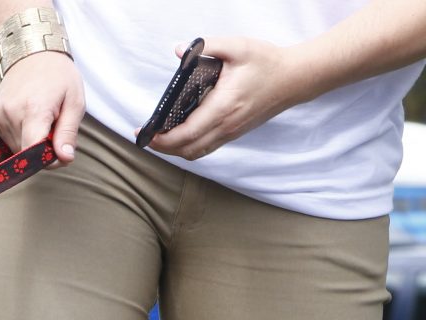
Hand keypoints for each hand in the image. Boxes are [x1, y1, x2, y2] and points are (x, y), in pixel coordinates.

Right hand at [0, 51, 84, 163]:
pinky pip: (9, 139)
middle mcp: (11, 115)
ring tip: (43, 118)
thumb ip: (68, 132)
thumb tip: (65, 159)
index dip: (48, 160)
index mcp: (33, 110)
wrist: (32, 52)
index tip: (61, 152)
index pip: (33, 152)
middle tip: (56, 126)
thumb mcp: (75, 101)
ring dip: (32, 142)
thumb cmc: (59, 76)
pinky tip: (29, 116)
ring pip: (17, 149)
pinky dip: (22, 135)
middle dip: (43, 148)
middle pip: (26, 153)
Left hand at [147, 37, 303, 160]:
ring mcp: (232, 132)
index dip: (162, 138)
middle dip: (162, 147)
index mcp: (223, 107)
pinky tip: (179, 135)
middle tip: (145, 136)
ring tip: (158, 138)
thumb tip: (180, 50)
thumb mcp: (238, 47)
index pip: (186, 133)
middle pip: (187, 149)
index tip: (145, 132)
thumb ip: (208, 45)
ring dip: (174, 150)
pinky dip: (188, 147)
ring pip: (196, 153)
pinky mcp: (235, 132)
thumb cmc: (267, 62)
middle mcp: (226, 125)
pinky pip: (206, 148)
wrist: (296, 77)